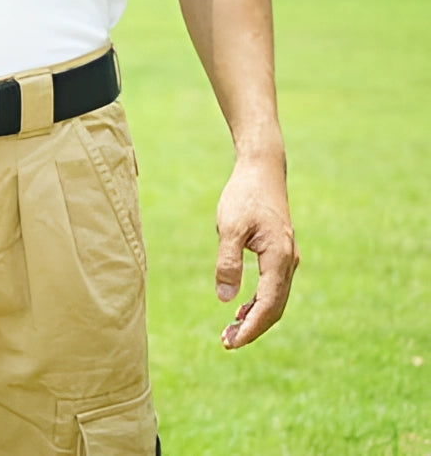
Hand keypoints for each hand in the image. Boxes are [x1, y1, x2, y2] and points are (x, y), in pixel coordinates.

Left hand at [214, 155, 298, 348]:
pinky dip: (258, 303)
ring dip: (255, 318)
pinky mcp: (280, 253)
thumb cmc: (243, 196)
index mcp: (278, 258)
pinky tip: (240, 311)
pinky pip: (274, 287)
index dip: (251, 328)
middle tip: (226, 343)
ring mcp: (287, 258)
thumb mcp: (229, 228)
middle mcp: (288, 262)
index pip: (267, 305)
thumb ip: (227, 262)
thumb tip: (225, 299)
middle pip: (275, 308)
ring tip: (230, 332)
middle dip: (253, 328)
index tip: (230, 342)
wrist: (262, 170)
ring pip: (276, 299)